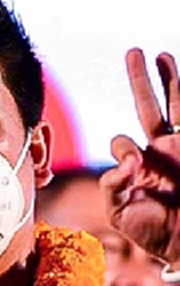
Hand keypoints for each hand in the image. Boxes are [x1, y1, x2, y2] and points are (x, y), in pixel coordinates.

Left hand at [103, 49, 179, 264]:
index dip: (125, 149)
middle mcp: (163, 151)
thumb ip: (113, 185)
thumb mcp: (121, 213)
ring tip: (163, 55)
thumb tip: (126, 157)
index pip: (123, 141)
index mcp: (139, 165)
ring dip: (171, 80)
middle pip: (150, 107)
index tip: (134, 166)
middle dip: (142, 80)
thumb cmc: (154, 233)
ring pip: (178, 105)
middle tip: (134, 52)